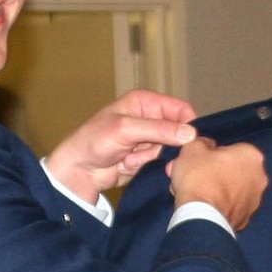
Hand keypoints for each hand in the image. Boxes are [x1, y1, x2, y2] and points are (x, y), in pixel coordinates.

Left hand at [46, 89, 198, 202]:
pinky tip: (128, 163)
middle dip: (165, 145)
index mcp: (145, 102)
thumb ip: (159, 129)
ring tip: (128, 157)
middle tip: (143, 150)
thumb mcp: (126, 129)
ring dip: (150, 156)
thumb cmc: (95, 141)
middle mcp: (150, 117)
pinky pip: (161, 161)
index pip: (181, 109)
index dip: (187, 124)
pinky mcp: (148, 156)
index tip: (185, 141)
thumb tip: (191, 133)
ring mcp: (150, 138)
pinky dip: (146, 165)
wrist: (80, 170)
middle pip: (178, 131)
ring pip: (170, 149)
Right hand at [168, 137, 267, 230]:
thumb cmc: (200, 178)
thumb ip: (202, 142)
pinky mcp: (245, 219)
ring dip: (216, 189)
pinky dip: (219, 205)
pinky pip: (230, 206)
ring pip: (231, 189)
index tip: (200, 160)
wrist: (202, 216)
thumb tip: (206, 145)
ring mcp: (255, 201)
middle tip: (195, 176)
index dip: (212, 154)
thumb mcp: (193, 148)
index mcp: (252, 156)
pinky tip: (203, 206)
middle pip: (233, 170)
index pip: (232, 149)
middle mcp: (259, 178)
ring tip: (195, 192)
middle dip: (214, 172)